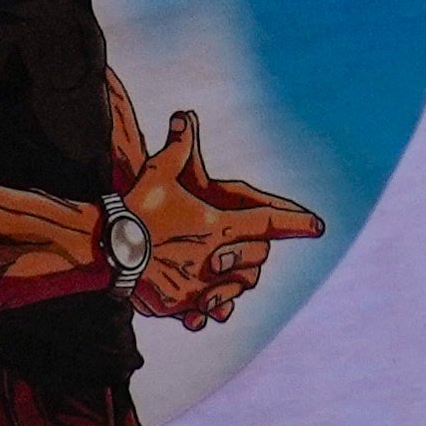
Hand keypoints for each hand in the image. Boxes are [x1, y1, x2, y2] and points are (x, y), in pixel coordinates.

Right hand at [121, 109, 320, 329]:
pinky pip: (211, 310)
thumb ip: (179, 147)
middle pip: (258, 256)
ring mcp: (200, 285)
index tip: (318, 226)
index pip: (269, 224)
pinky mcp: (182, 306)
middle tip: (252, 242)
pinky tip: (207, 298)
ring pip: (240, 286)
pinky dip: (213, 304)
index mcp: (217, 225)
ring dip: (240, 277)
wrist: (107, 248)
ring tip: (227, 267)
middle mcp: (216, 258)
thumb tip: (185, 115)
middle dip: (258, 248)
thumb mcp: (159, 172)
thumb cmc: (136, 207)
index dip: (297, 224)